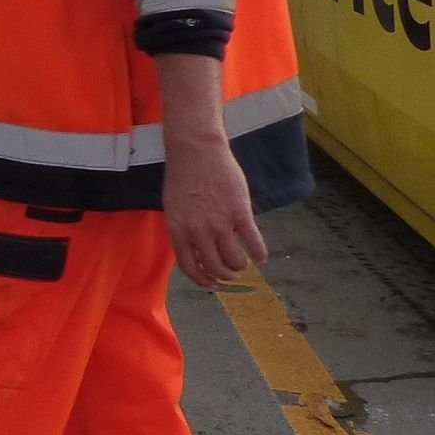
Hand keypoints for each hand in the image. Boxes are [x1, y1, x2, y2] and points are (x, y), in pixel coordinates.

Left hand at [163, 140, 266, 287]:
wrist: (196, 150)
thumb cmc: (183, 175)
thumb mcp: (173, 206)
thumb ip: (183, 229)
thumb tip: (194, 251)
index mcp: (178, 229)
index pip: (189, 266)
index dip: (202, 279)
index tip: (211, 284)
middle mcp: (198, 230)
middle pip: (214, 267)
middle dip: (225, 276)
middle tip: (232, 275)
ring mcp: (220, 222)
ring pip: (234, 260)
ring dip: (240, 266)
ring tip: (243, 264)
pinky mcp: (240, 213)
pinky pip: (253, 242)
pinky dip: (259, 254)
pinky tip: (261, 257)